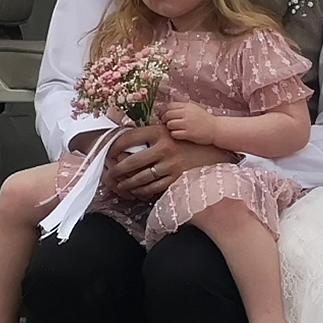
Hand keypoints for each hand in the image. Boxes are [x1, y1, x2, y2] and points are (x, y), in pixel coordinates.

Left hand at [103, 123, 237, 200]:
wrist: (214, 152)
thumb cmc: (187, 140)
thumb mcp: (170, 130)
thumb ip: (151, 133)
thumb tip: (127, 138)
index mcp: (160, 132)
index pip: (130, 138)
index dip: (115, 146)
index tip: (109, 153)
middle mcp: (164, 148)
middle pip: (132, 162)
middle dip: (117, 170)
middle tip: (109, 174)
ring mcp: (170, 166)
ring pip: (141, 178)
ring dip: (127, 184)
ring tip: (120, 186)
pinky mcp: (176, 179)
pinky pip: (153, 188)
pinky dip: (141, 192)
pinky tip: (136, 192)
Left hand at [162, 102, 217, 145]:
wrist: (216, 129)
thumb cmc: (204, 120)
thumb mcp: (194, 109)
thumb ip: (182, 108)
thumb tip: (166, 109)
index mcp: (187, 106)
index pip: (169, 106)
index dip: (163, 111)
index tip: (163, 115)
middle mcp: (187, 114)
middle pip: (167, 115)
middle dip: (164, 119)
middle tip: (166, 123)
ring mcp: (187, 124)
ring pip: (169, 124)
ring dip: (170, 127)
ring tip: (174, 129)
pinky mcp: (189, 134)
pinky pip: (174, 134)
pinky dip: (174, 134)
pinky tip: (179, 134)